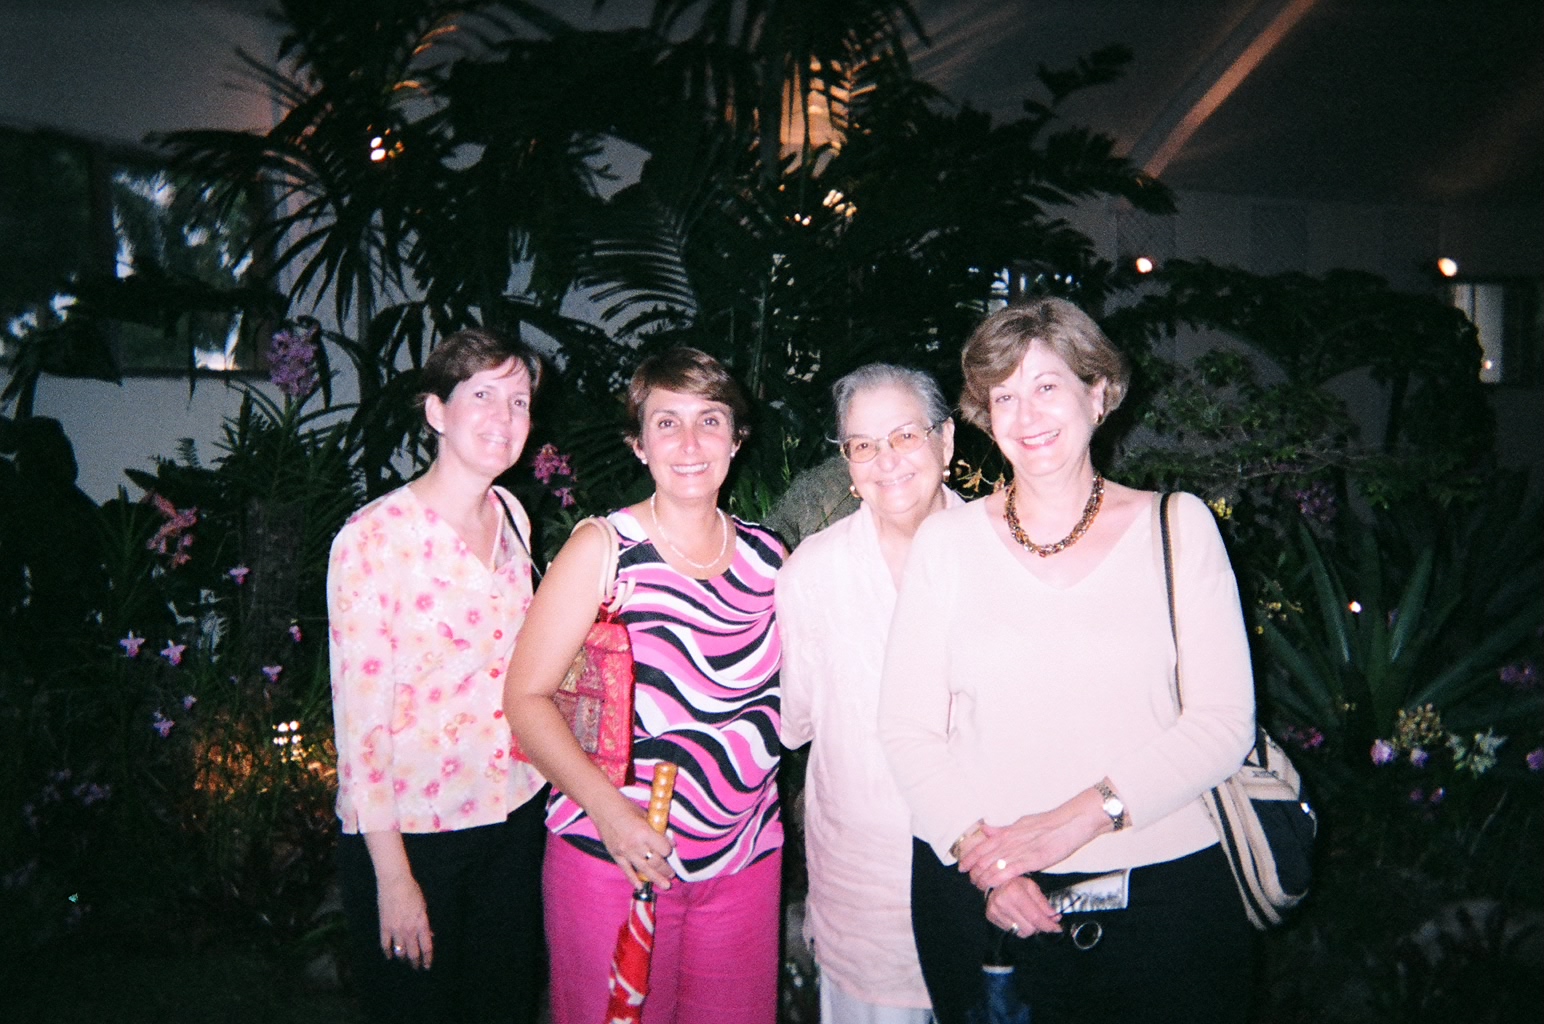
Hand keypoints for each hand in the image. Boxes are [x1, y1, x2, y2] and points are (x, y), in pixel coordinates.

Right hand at [376, 872, 433, 969]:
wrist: (395, 882)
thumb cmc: (412, 891)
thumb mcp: (424, 907)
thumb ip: (426, 923)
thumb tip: (430, 936)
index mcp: (421, 924)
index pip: (427, 947)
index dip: (427, 959)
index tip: (427, 965)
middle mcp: (409, 929)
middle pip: (413, 953)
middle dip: (415, 962)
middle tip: (416, 967)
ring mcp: (396, 929)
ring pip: (400, 951)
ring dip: (402, 958)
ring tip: (404, 961)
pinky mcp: (385, 926)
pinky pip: (385, 945)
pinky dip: (387, 952)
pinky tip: (389, 956)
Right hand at [594, 795, 676, 890]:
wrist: (604, 808)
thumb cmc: (626, 808)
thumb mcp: (646, 815)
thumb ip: (658, 830)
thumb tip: (671, 843)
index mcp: (644, 832)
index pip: (663, 849)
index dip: (668, 850)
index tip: (669, 850)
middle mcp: (635, 845)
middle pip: (655, 862)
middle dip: (666, 869)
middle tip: (672, 874)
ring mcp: (625, 852)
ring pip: (644, 870)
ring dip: (656, 878)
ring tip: (665, 885)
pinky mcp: (616, 856)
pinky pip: (627, 871)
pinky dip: (634, 879)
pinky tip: (641, 886)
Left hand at [959, 796, 1103, 891]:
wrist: (1071, 822)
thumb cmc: (1050, 823)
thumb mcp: (1022, 823)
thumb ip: (1004, 830)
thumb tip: (987, 830)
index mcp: (1008, 832)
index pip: (982, 845)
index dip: (970, 857)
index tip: (962, 866)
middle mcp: (1011, 840)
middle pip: (984, 856)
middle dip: (974, 870)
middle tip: (969, 879)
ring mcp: (1021, 850)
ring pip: (994, 864)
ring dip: (983, 877)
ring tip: (978, 885)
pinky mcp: (1032, 859)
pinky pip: (1010, 870)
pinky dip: (998, 878)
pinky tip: (991, 884)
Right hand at [986, 876, 1060, 936]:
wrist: (995, 881)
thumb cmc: (1016, 882)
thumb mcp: (1032, 887)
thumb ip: (1043, 903)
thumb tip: (1055, 917)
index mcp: (1014, 891)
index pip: (1035, 917)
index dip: (1048, 925)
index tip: (1057, 928)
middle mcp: (1002, 902)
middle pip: (1028, 928)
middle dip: (1038, 927)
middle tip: (1041, 920)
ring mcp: (995, 911)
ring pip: (1020, 932)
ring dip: (1028, 928)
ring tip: (1028, 917)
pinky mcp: (991, 917)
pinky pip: (1011, 931)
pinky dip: (1018, 927)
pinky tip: (1017, 917)